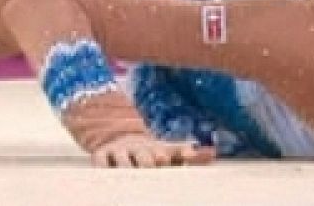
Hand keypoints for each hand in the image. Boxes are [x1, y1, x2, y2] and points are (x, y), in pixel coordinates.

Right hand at [92, 133, 214, 168]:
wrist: (120, 136)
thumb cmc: (150, 152)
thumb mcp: (168, 151)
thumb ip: (189, 154)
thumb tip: (213, 152)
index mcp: (157, 149)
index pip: (166, 153)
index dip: (167, 157)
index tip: (167, 160)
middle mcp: (139, 148)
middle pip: (144, 158)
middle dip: (147, 163)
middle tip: (152, 167)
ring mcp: (119, 151)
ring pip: (122, 162)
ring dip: (126, 168)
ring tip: (130, 177)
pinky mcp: (101, 155)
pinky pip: (100, 162)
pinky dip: (103, 168)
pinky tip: (107, 176)